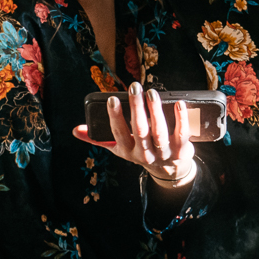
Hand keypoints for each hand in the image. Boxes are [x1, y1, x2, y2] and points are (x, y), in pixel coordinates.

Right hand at [74, 81, 196, 190]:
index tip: (113, 99)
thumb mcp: (119, 148)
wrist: (169, 171)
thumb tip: (76, 130)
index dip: (115, 117)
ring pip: (160, 132)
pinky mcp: (181, 150)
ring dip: (155, 111)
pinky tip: (178, 103)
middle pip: (140, 130)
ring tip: (152, 93)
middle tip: (135, 87)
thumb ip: (98, 138)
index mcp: (127, 151)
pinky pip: (182, 133)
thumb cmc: (140, 152)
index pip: (119, 134)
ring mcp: (164, 152)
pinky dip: (181, 118)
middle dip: (136, 108)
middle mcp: (145, 153)